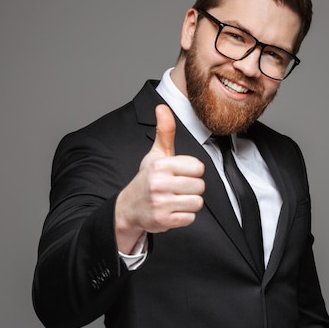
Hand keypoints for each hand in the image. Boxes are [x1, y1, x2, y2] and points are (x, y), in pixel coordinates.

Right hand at [115, 104, 204, 251]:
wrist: (129, 208)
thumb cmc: (147, 178)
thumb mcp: (156, 154)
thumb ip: (165, 131)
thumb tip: (162, 107)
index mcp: (160, 165)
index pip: (198, 167)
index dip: (192, 171)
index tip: (181, 173)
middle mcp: (159, 183)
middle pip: (200, 186)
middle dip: (192, 188)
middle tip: (178, 188)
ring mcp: (161, 203)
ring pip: (197, 202)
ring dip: (189, 203)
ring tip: (176, 199)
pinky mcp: (163, 220)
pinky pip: (190, 218)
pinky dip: (184, 216)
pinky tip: (172, 210)